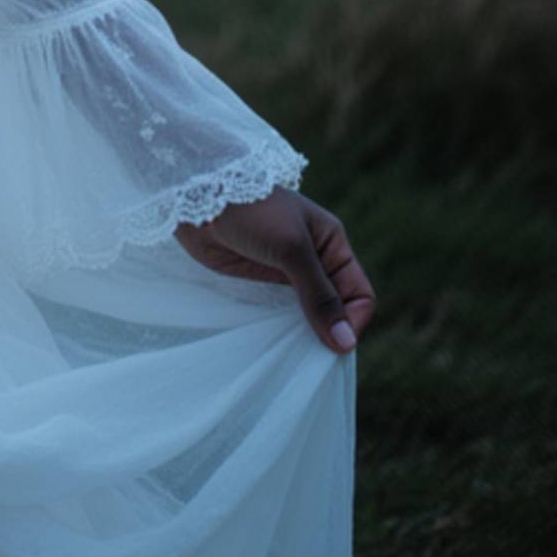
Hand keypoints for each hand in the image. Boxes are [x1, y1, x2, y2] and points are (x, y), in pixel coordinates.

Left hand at [175, 187, 375, 355]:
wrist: (197, 198)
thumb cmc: (251, 212)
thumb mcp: (292, 249)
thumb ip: (319, 295)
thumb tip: (346, 342)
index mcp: (331, 243)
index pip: (359, 292)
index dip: (354, 320)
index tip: (337, 345)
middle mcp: (313, 259)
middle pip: (336, 306)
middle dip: (331, 331)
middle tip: (316, 358)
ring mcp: (286, 272)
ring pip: (309, 313)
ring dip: (307, 334)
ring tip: (299, 356)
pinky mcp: (260, 282)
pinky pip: (282, 313)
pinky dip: (284, 330)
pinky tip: (279, 344)